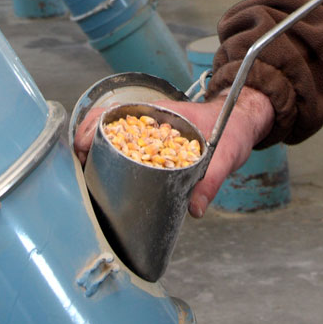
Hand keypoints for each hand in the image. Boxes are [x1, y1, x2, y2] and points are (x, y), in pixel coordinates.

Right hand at [74, 88, 275, 217]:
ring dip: (93, 154)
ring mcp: (148, 133)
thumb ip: (211, 180)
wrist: (242, 121)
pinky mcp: (152, 147)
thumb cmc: (232, 129)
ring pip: (109, 139)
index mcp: (159, 113)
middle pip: (102, 126)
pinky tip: (103, 180)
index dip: (92, 127)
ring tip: (85, 178)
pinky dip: (109, 162)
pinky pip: (124, 151)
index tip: (83, 146)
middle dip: (84, 144)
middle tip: (80, 169)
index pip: (114, 112)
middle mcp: (148, 120)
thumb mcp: (225, 153)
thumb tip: (194, 210)